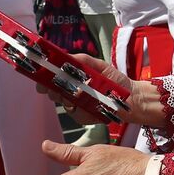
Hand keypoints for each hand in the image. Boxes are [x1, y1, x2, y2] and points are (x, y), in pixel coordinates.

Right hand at [37, 54, 168, 128]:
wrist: (131, 98)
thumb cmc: (116, 80)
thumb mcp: (100, 66)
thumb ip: (83, 60)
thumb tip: (66, 57)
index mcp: (74, 79)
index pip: (52, 79)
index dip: (44, 80)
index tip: (42, 80)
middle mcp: (72, 93)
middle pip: (54, 94)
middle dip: (56, 91)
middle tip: (63, 88)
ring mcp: (77, 106)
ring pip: (65, 106)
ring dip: (74, 101)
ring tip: (86, 96)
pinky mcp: (84, 117)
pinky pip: (78, 116)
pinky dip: (86, 111)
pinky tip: (95, 107)